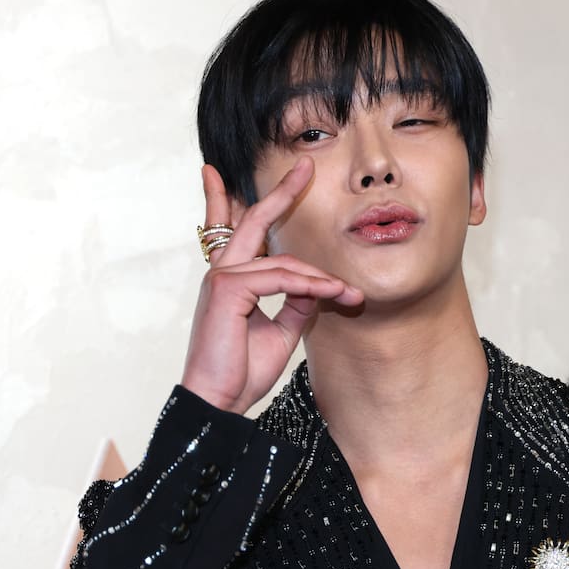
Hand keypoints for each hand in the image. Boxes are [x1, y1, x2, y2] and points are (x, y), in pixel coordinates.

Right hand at [181, 157, 362, 413]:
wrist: (220, 402)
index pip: (243, 234)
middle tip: (305, 165)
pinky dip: (308, 286)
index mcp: (232, 280)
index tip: (281, 182)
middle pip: (254, 221)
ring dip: (321, 280)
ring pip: (284, 263)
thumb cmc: (241, 371)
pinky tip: (330, 295)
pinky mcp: (226, 290)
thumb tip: (318, 287)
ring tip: (348, 295)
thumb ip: (297, 304)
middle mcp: (223, 273)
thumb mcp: (280, 332)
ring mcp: (221, 279)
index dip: (257, 205)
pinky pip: (279, 279)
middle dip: (281, 193)